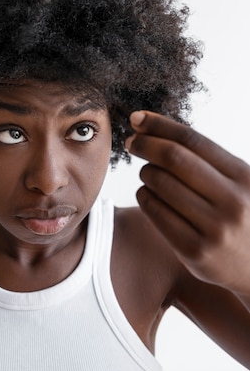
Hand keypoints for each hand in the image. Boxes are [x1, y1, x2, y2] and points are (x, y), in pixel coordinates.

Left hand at [125, 111, 249, 294]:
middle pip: (173, 158)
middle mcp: (232, 201)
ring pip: (160, 184)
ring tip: (148, 174)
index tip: (137, 119)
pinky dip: (144, 196)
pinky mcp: (194, 251)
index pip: (193, 140)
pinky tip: (148, 194)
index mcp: (243, 177)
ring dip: (145, 173)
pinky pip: (155, 212)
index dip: (160, 126)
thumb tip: (152, 129)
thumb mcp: (237, 184)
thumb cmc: (240, 216)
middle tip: (132, 143)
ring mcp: (214, 228)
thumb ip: (205, 160)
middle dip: (145, 145)